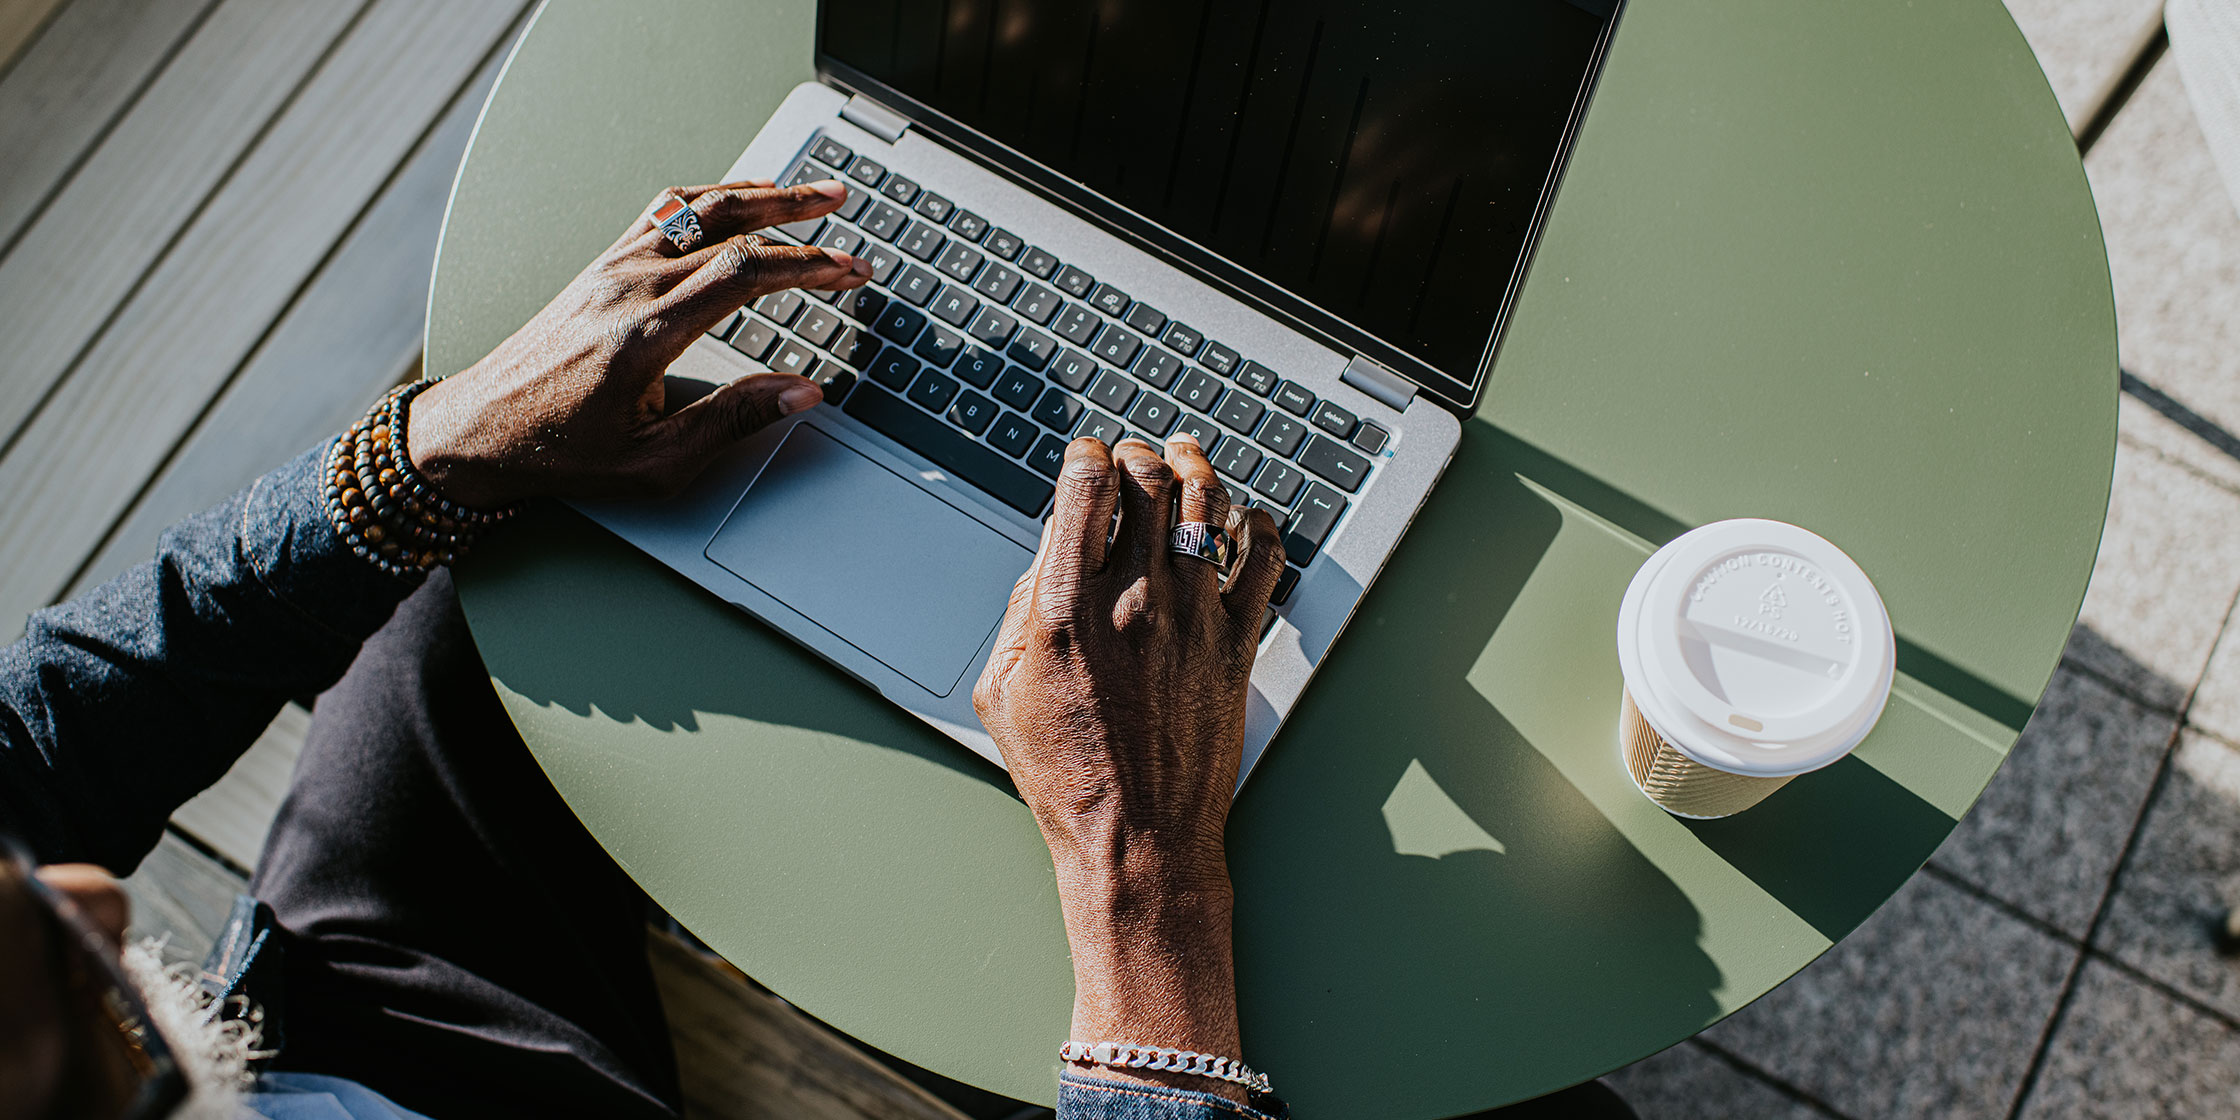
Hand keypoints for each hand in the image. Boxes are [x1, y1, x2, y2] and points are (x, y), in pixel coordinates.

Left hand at [405, 180, 872, 507]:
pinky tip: (738, 197)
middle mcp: (630, 286)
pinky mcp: (602, 266)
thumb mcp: (654, 462)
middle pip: (729, 225)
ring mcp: (613, 268)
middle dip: (797, 216)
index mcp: (648, 332)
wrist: (478, 430)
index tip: (850, 270)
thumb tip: (800, 393)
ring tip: (806, 192)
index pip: (745, 274)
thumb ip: (733, 422)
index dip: (808, 266)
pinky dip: (713, 197)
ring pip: (697, 207)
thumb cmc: (559, 452)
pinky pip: (665, 211)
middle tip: (843, 209)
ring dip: (759, 193)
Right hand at [973, 434, 1283, 1102]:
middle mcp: (1135, 600)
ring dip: (1195, 470)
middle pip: (1149, 480)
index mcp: (1068, 607)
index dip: (1086, 456)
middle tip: (1133, 459)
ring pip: (1208, 504)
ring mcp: (1194, 618)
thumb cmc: (1069, 777)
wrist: (1139, 838)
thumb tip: (1048, 558)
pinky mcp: (1237, 644)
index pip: (1087, 487)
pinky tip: (1244, 520)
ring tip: (1187, 461)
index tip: (1086, 458)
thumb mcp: (1003, 692)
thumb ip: (1021, 612)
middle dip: (1137, 454)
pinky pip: (1263, 560)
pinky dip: (1258, 525)